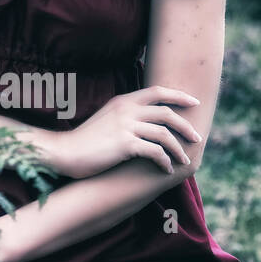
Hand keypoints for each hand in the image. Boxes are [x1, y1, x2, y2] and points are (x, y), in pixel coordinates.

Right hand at [51, 85, 202, 179]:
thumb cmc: (85, 141)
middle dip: (185, 126)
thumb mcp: (106, 119)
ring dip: (178, 149)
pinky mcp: (125, 145)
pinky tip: (166, 169)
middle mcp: (126, 110)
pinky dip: (164, 161)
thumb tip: (146, 122)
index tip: (193, 102)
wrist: (64, 152)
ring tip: (183, 161)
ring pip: (164, 134)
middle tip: (196, 138)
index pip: (158, 91)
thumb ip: (126, 115)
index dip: (179, 96)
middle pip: (167, 113)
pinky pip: (155, 152)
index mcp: (123, 101)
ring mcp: (126, 126)